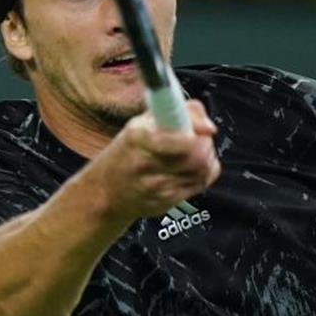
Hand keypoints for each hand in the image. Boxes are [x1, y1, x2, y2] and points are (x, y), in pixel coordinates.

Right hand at [90, 99, 220, 222]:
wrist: (106, 191)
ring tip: (195, 152)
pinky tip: (192, 168)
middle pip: (199, 155)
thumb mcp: (141, 123)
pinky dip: (203, 173)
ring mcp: (157, 186)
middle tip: (200, 138)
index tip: (202, 128)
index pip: (181, 137)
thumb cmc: (127, 152)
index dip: (198, 130)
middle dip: (206, 143)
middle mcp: (147, 164)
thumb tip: (208, 127)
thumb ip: (176, 113)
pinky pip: (201, 184)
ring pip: (203, 170)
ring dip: (207, 158)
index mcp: (139, 138)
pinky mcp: (168, 201)